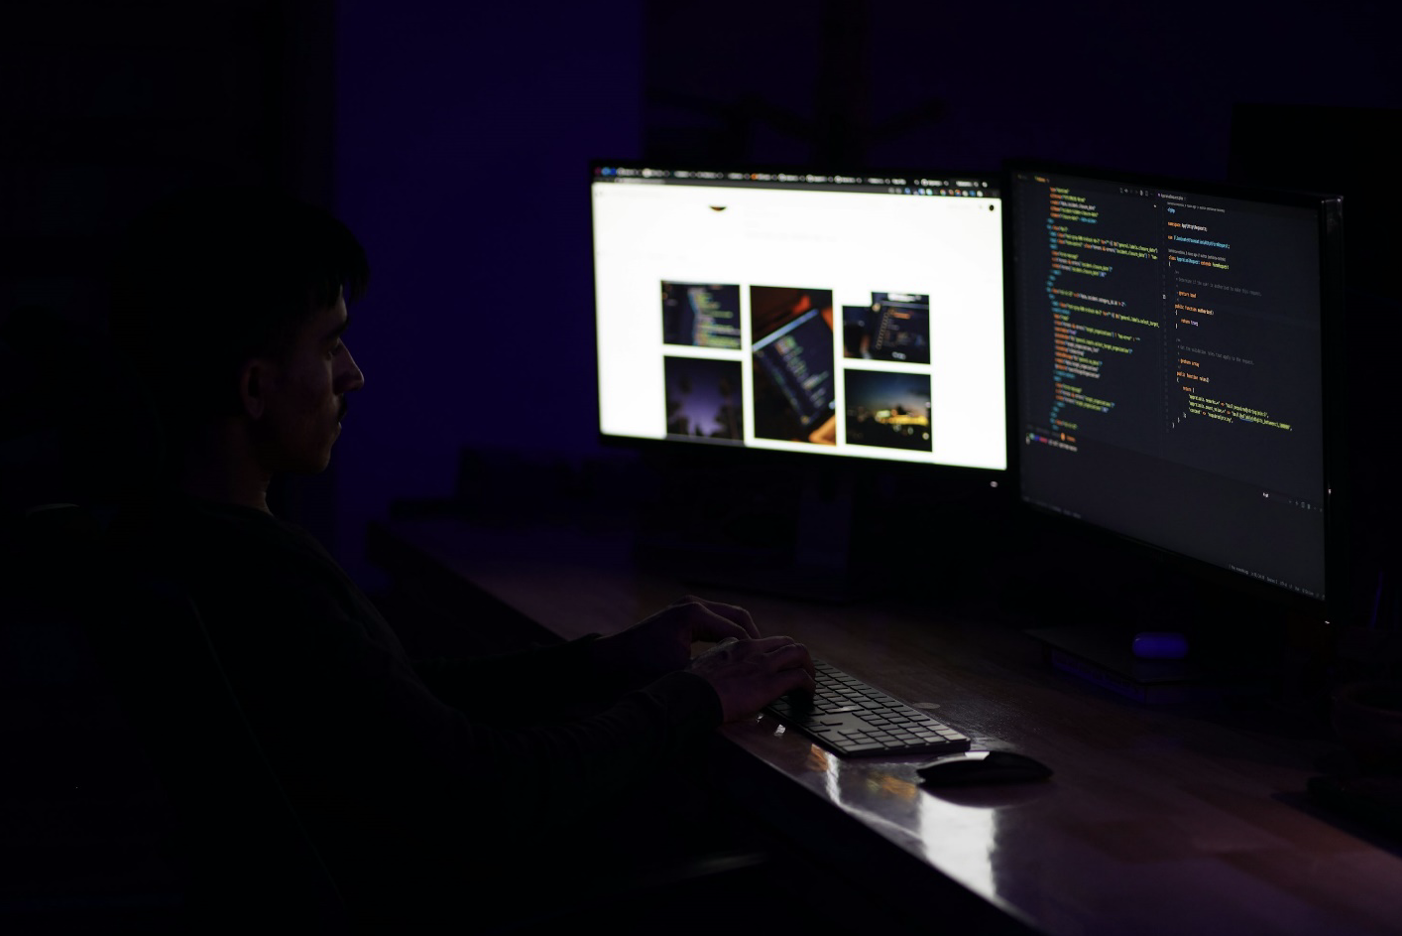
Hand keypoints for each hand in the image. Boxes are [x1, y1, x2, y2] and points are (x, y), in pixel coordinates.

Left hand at [593, 595, 760, 685]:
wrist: (611, 659)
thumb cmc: (641, 667)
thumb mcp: (677, 674)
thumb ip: (709, 674)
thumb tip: (740, 684)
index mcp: (695, 615)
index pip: (738, 629)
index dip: (755, 649)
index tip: (768, 667)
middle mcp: (694, 604)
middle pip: (738, 615)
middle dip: (754, 637)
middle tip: (766, 659)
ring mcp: (688, 606)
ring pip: (728, 616)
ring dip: (742, 634)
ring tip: (754, 657)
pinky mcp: (683, 613)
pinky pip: (716, 620)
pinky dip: (728, 633)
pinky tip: (733, 654)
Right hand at [686, 636, 815, 722]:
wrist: (690, 696)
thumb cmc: (690, 686)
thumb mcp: (700, 663)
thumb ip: (711, 659)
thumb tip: (709, 662)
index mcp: (735, 646)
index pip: (762, 642)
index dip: (772, 653)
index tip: (774, 665)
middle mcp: (752, 650)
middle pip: (785, 642)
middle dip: (797, 655)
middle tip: (800, 669)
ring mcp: (762, 665)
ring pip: (799, 653)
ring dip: (808, 666)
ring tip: (811, 680)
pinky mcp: (769, 683)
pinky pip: (800, 678)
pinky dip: (809, 685)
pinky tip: (808, 695)